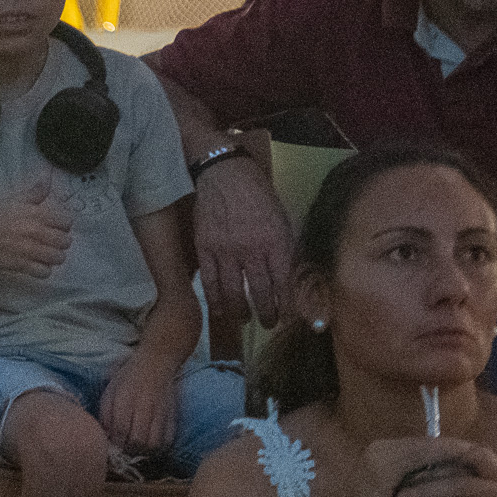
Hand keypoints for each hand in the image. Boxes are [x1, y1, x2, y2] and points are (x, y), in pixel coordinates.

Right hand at [0, 179, 74, 279]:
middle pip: (65, 241)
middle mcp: (34, 231)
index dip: (63, 225)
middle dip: (60, 242)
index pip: (67, 221)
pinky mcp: (21, 265)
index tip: (55, 226)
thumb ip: (35, 191)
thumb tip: (48, 174)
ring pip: (59, 258)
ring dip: (54, 257)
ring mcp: (28, 250)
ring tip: (45, 254)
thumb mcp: (14, 201)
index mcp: (35, 213)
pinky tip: (36, 264)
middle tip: (50, 242)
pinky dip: (43, 270)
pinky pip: (45, 272)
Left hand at [98, 351, 179, 452]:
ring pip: (154, 443)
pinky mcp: (173, 415)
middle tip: (124, 449)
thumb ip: (105, 414)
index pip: (121, 429)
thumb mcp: (110, 391)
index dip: (116, 442)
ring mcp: (161, 412)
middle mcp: (145, 406)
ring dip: (144, 451)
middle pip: (138, 440)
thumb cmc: (128, 378)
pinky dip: (159, 446)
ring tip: (136, 449)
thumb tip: (105, 435)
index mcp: (126, 399)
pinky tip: (151, 444)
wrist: (156, 363)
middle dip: (129, 449)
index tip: (112, 446)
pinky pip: (168, 439)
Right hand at [192, 155, 295, 328]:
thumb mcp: (282, 217)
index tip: (289, 316)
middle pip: (260, 292)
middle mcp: (252, 249)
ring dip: (240, 310)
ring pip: (233, 291)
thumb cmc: (259, 193)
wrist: (225, 173)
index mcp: (276, 240)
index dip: (287, 304)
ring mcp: (226, 250)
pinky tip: (219, 310)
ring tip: (244, 320)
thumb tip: (292, 275)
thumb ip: (286, 246)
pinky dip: (214, 298)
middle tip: (269, 324)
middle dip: (266, 313)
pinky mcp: (205, 248)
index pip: (284, 282)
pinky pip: (209, 281)